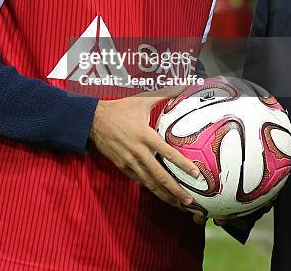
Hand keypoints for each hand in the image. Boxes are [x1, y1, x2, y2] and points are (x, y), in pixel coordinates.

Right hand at [89, 89, 199, 207]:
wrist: (94, 120)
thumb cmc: (120, 109)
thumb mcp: (142, 101)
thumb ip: (164, 95)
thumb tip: (182, 86)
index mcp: (145, 135)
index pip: (168, 153)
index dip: (182, 164)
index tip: (195, 174)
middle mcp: (139, 151)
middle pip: (160, 176)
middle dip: (175, 190)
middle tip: (189, 201)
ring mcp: (129, 161)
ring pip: (149, 182)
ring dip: (164, 195)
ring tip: (177, 204)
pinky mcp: (122, 166)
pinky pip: (138, 180)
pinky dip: (150, 188)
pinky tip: (159, 194)